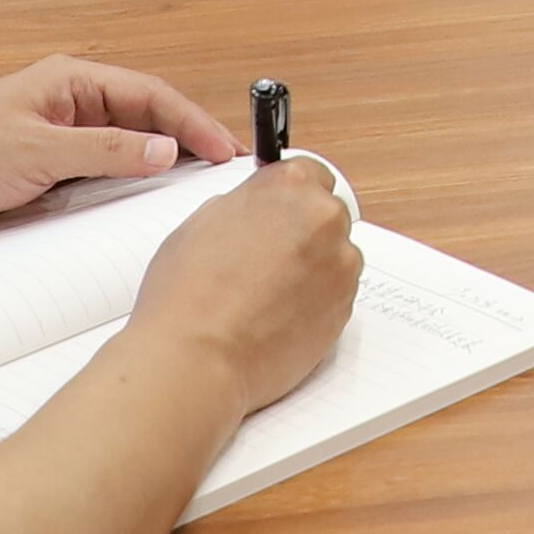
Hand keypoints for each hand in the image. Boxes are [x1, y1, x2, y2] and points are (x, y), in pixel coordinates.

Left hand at [0, 53, 237, 241]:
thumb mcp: (36, 152)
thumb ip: (105, 150)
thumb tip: (166, 151)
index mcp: (70, 81)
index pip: (151, 96)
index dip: (193, 122)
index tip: (226, 150)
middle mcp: (70, 103)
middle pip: (146, 118)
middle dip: (187, 141)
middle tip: (226, 172)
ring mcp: (60, 136)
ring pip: (126, 146)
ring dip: (160, 165)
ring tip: (197, 189)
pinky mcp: (47, 168)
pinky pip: (102, 172)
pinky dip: (128, 184)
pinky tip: (145, 203)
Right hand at [128, 153, 363, 416]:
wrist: (197, 359)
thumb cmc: (187, 294)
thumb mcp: (201, 222)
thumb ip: (243, 205)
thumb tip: (258, 210)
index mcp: (290, 185)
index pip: (310, 174)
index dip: (291, 198)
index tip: (283, 212)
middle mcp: (324, 217)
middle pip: (326, 215)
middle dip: (303, 233)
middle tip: (268, 261)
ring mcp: (341, 263)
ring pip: (335, 256)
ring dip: (313, 268)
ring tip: (267, 296)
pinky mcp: (346, 306)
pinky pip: (336, 294)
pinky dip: (316, 301)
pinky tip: (278, 317)